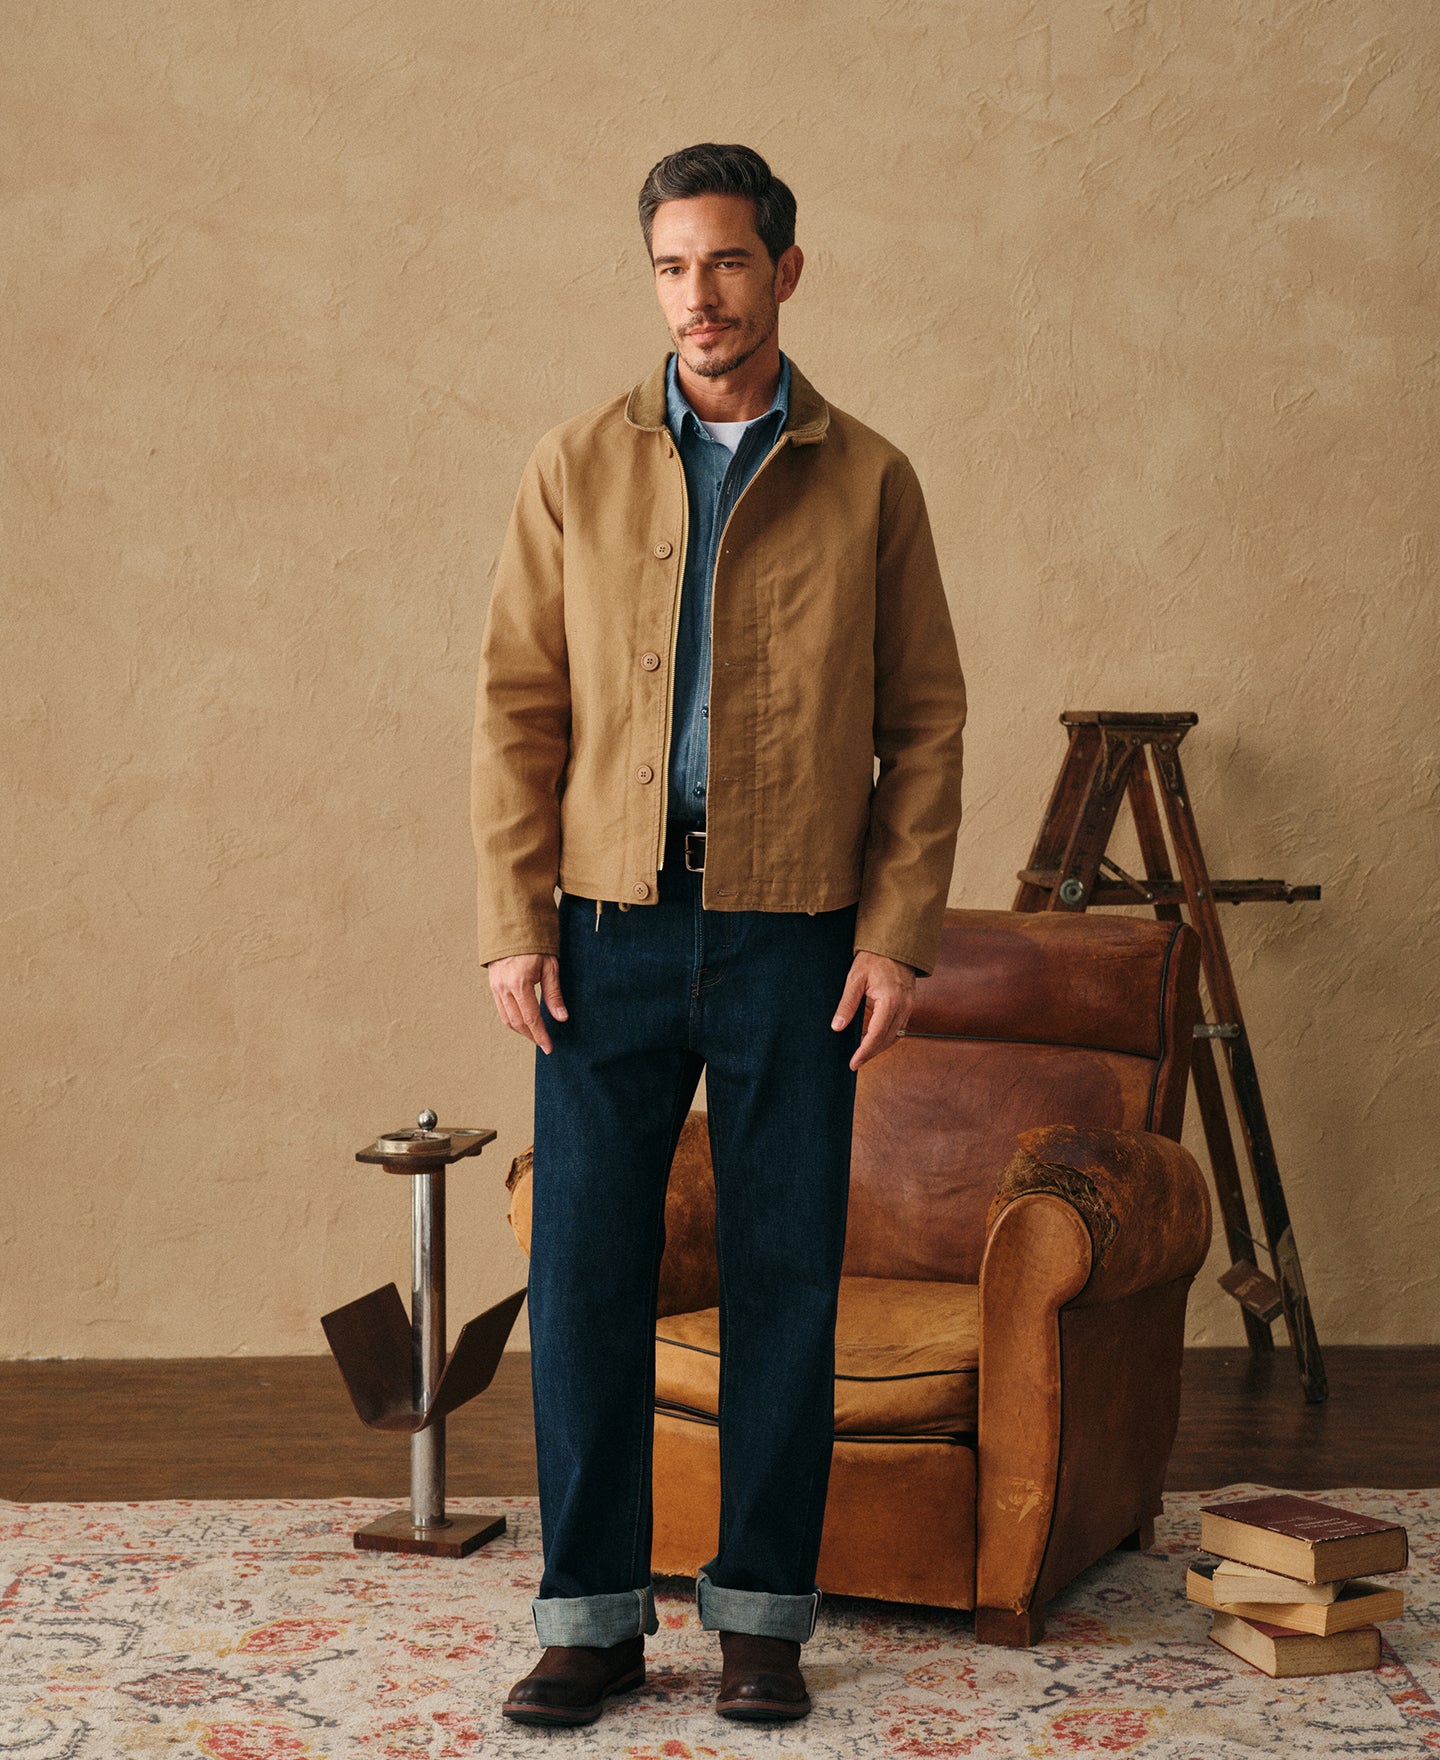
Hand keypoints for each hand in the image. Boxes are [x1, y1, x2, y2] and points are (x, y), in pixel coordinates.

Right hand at [488, 952, 567, 1054]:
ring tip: (536, 1036)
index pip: (531, 1018)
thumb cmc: (535, 944)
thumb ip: (554, 994)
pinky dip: (512, 1020)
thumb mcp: (550, 966)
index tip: (549, 1048)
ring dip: (521, 1031)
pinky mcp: (493, 985)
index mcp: (520, 983)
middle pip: (517, 1022)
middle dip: (532, 1036)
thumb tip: (561, 1018)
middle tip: (544, 1044)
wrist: (512, 926)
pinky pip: (501, 1009)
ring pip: (507, 1018)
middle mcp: (504, 988)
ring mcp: (496, 987)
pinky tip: (524, 1022)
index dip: (541, 1035)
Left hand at [831, 951, 915, 1071]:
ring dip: (880, 1046)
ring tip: (862, 1053)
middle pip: (888, 1039)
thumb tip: (837, 1028)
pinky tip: (873, 1037)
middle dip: (871, 1053)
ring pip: (896, 1035)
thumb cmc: (873, 958)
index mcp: (890, 1001)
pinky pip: (899, 1026)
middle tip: (855, 1062)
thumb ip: (847, 1004)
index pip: (877, 1035)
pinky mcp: (909, 1004)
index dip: (864, 1052)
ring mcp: (909, 1006)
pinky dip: (887, 1035)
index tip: (853, 1063)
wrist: (895, 943)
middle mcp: (903, 1006)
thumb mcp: (855, 979)